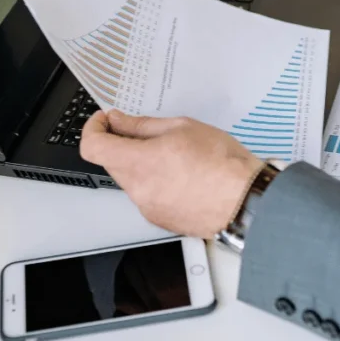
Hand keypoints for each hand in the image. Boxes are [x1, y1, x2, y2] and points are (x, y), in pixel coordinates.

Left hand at [80, 111, 263, 237]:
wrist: (247, 201)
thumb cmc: (222, 163)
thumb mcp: (181, 128)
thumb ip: (141, 126)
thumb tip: (117, 122)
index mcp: (139, 163)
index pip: (92, 147)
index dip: (93, 129)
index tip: (105, 121)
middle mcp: (138, 190)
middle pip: (111, 163)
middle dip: (120, 144)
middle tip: (144, 132)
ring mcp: (148, 208)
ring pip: (130, 179)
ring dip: (139, 163)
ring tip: (172, 154)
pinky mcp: (160, 219)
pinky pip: (146, 195)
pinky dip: (153, 181)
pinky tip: (180, 174)